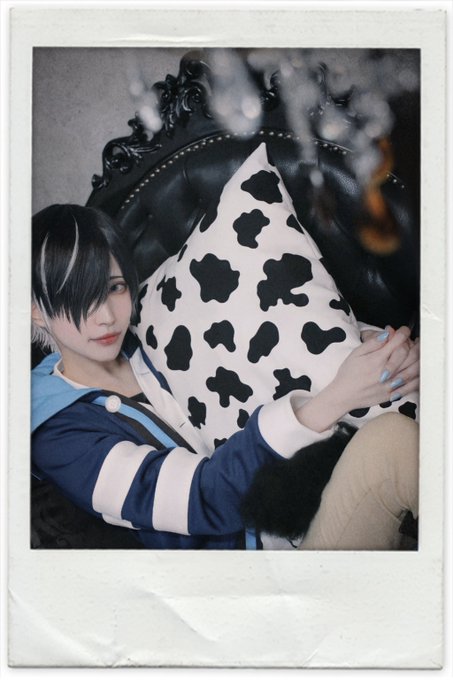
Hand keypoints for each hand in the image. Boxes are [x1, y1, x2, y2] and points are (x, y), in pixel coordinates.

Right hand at [296, 328, 418, 431]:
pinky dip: (418, 376)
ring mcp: (391, 384)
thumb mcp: (355, 354)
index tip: (403, 330)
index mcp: (376, 359)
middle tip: (412, 340)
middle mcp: (386, 372)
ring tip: (417, 352)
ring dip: (418, 358)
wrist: (344, 396)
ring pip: (413, 369)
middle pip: (408, 354)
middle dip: (413, 344)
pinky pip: (411, 385)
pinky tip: (418, 369)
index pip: (397, 341)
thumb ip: (372, 343)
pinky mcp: (393, 394)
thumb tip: (387, 333)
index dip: (403, 332)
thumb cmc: (348, 374)